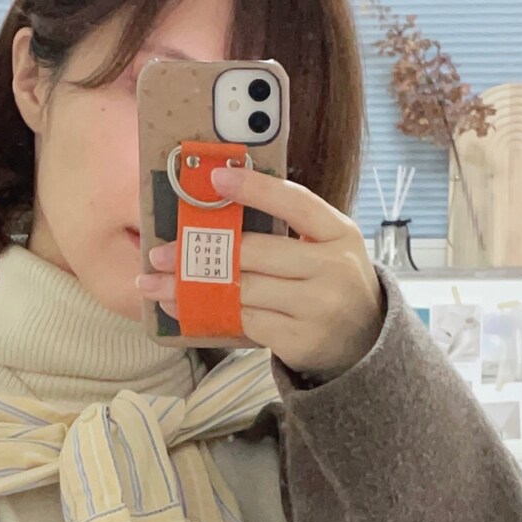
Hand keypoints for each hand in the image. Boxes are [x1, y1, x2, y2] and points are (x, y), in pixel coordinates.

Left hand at [136, 166, 385, 380]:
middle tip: (159, 254)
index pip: (295, 202)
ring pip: (244, 291)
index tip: (213, 180)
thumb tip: (218, 211)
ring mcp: (318, 307)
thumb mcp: (324, 248)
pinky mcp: (301, 340)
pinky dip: (214, 314)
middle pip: (256, 253)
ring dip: (194, 289)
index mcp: (339, 232)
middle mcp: (333, 268)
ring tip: (159, 287)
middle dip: (202, 252)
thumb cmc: (330, 284)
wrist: (363, 340)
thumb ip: (287, 230)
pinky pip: (247, 322)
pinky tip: (188, 310)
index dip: (254, 189)